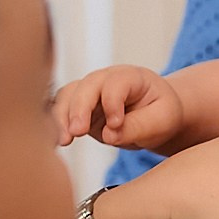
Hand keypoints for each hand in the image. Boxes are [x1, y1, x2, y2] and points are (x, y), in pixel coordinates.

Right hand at [54, 65, 184, 149]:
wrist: (155, 116)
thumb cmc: (161, 114)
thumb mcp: (161, 121)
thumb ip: (138, 127)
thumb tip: (108, 135)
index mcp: (132, 77)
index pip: (116, 84)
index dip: (112, 103)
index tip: (116, 124)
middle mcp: (107, 79)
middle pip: (86, 86)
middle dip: (79, 108)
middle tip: (77, 132)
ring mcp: (91, 92)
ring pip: (68, 96)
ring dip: (62, 117)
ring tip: (63, 140)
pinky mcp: (80, 108)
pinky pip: (61, 110)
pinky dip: (56, 124)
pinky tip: (58, 141)